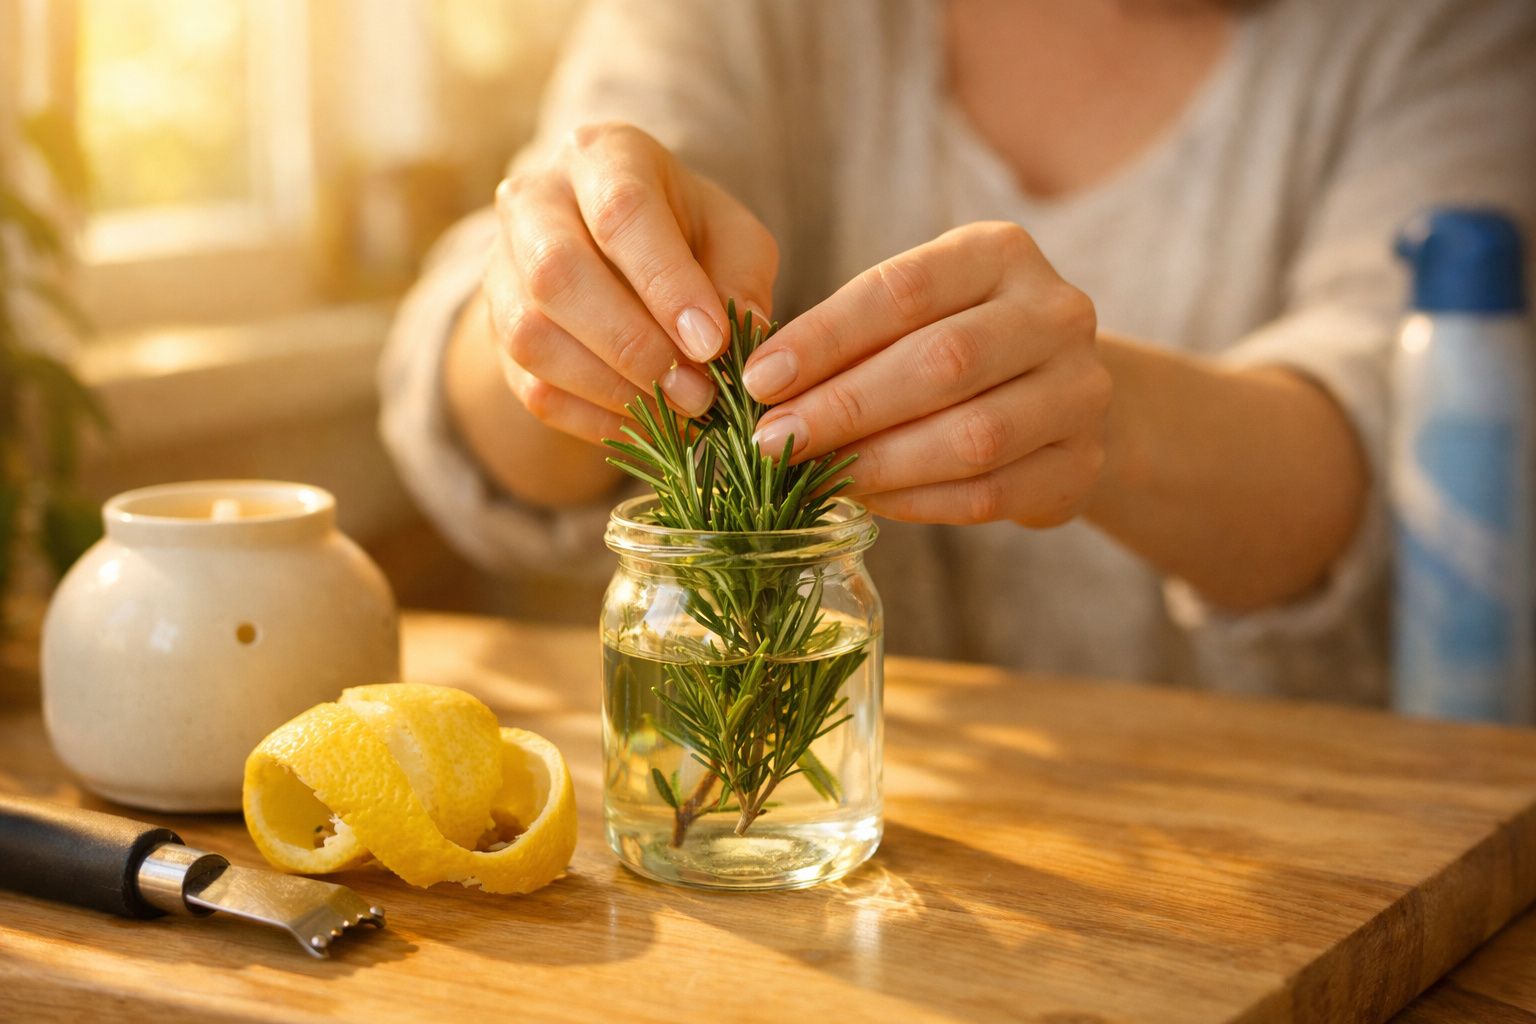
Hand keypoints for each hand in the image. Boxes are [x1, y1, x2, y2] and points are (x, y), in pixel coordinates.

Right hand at [483, 122, 777, 441]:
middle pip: (558, 274)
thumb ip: (742, 280)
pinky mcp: (495, 332)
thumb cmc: (688, 237)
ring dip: (612, 387)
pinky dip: (592, 418)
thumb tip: (742, 342)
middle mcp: (534, 201)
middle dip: (633, 345)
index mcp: (601, 156)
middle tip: (699, 393)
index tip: (713, 343)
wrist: (618, 254)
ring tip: (678, 411)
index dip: (666, 284)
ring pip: (532, 336)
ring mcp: (502, 267)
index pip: (622, 212)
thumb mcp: (733, 239)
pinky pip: (531, 387)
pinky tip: (646, 426)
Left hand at [742, 221, 1109, 526]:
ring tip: (816, 476)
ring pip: (972, 436)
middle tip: (773, 440)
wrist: (1060, 396)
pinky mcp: (1082, 465)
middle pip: (942, 362)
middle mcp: (1056, 313)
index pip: (903, 290)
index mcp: (1001, 253)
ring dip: (880, 462)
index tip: (759, 380)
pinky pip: (991, 494)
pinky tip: (869, 502)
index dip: (825, 338)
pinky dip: (918, 503)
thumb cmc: (958, 343)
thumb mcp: (914, 315)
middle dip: (845, 406)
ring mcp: (1081, 392)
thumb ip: (852, 338)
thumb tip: (764, 386)